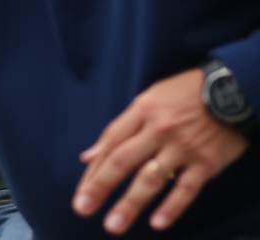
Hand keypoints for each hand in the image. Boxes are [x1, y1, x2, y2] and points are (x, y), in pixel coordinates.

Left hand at [73, 68, 249, 233]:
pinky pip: (186, 189)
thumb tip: (89, 156)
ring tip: (114, 225)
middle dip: (100, 187)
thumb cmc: (185, 93)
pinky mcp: (207, 162)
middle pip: (122, 162)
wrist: (233, 89)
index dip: (93, 170)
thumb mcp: (149, 99)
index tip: (81, 192)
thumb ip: (121, 128)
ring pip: (150, 179)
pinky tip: (156, 223)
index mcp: (142, 111)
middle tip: (82, 209)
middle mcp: (158, 130)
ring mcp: (183, 148)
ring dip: (130, 204)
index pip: (110, 144)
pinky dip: (172, 207)